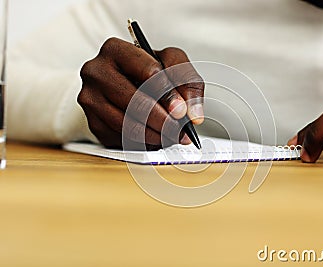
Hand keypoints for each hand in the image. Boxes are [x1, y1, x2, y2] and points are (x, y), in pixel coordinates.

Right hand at [78, 38, 203, 149]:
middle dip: (163, 121)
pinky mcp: (92, 122)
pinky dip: (142, 143)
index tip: (181, 111)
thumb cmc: (148, 71)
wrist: (125, 82)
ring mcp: (90, 98)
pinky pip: (119, 139)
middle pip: (134, 101)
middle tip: (180, 131)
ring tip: (172, 137)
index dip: (168, 94)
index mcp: (115, 49)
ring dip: (155, 136)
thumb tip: (192, 114)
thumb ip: (187, 82)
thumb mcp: (172, 64)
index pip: (147, 72)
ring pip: (126, 124)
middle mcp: (96, 71)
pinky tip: (156, 139)